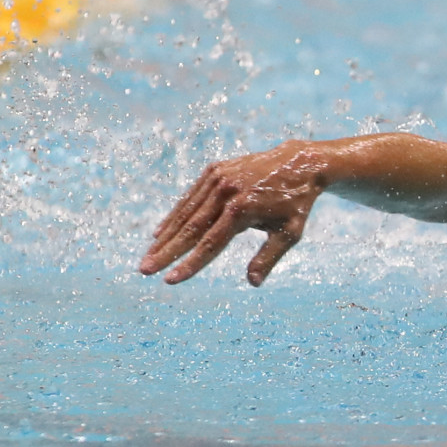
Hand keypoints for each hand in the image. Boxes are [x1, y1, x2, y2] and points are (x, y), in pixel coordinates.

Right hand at [139, 142, 327, 285]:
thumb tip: (253, 283)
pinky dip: (175, 215)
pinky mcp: (216, 170)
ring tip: (149, 257)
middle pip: (191, 228)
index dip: (190, 264)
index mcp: (244, 209)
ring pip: (186, 212)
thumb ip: (269, 257)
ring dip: (166, 236)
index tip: (170, 280)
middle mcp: (227, 191)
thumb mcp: (289, 233)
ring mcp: (219, 177)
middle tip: (145, 270)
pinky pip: (191, 197)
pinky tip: (160, 234)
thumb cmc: (295, 204)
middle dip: (167, 252)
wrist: (300, 163)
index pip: (211, 243)